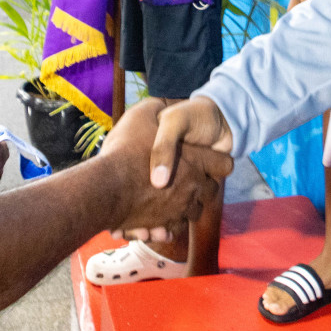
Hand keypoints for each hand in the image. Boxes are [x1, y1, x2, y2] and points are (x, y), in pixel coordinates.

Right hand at [101, 99, 232, 241]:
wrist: (105, 189)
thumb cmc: (125, 150)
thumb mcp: (142, 114)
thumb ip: (157, 108)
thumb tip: (162, 104)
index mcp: (195, 160)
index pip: (225, 164)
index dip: (217, 160)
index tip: (206, 158)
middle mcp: (193, 187)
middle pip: (211, 190)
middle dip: (202, 184)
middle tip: (186, 176)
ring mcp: (179, 209)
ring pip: (195, 211)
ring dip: (187, 204)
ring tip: (171, 196)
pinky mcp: (163, 225)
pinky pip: (176, 227)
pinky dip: (171, 223)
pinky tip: (159, 216)